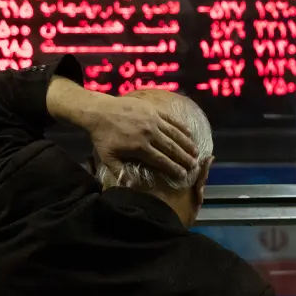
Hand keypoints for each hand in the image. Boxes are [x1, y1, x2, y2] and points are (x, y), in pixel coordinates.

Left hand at [46, 77, 197, 178]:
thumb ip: (120, 172)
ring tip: (196, 152)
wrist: (99, 111)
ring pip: (174, 134)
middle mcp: (149, 134)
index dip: (173, 169)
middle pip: (172, 148)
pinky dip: (181, 127)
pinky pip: (171, 119)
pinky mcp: (153, 110)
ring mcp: (153, 120)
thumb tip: (131, 186)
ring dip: (187, 144)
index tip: (183, 175)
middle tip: (194, 166)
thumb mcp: (108, 157)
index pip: (161, 160)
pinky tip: (189, 133)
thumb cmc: (103, 136)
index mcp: (140, 147)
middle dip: (184, 158)